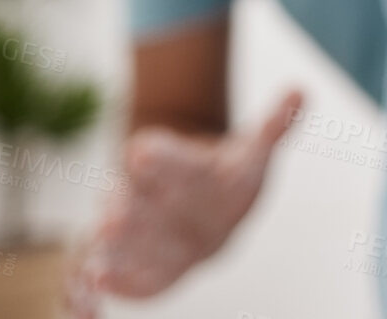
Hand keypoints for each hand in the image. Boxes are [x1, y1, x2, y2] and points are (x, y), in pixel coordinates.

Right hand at [62, 91, 303, 317]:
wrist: (197, 204)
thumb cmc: (223, 179)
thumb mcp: (251, 154)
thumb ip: (272, 126)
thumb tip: (302, 90)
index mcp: (162, 160)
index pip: (154, 153)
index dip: (155, 155)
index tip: (144, 151)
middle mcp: (135, 194)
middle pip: (122, 200)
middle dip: (120, 211)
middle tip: (115, 218)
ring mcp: (121, 232)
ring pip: (105, 245)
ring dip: (103, 261)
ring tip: (96, 278)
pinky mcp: (116, 264)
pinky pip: (94, 281)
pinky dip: (83, 298)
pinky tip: (84, 317)